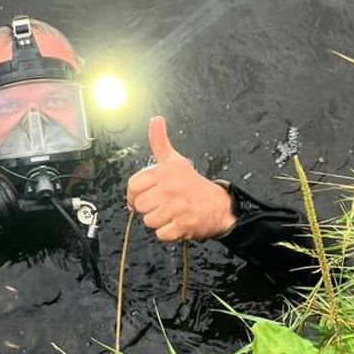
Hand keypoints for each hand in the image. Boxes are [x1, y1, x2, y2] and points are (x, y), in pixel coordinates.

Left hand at [125, 116, 235, 241]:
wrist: (219, 206)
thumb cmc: (193, 184)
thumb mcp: (175, 160)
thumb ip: (160, 141)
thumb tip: (155, 119)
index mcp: (165, 172)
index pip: (133, 186)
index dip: (134, 194)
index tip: (143, 196)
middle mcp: (170, 188)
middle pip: (140, 206)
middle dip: (149, 208)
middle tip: (163, 204)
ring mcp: (177, 207)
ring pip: (149, 221)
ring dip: (159, 221)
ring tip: (171, 213)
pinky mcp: (184, 225)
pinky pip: (161, 234)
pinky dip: (168, 232)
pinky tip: (177, 222)